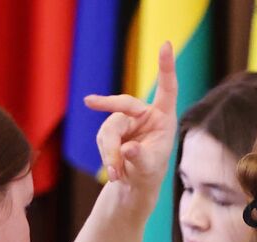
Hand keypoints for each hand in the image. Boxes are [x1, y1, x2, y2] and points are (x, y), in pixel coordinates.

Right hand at [86, 41, 178, 190]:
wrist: (136, 181)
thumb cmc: (150, 171)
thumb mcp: (149, 168)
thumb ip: (141, 157)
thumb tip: (127, 149)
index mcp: (164, 117)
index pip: (167, 88)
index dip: (166, 67)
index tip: (166, 44)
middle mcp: (145, 114)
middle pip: (123, 104)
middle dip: (106, 104)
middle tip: (89, 101)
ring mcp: (126, 119)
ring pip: (109, 128)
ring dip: (110, 152)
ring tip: (116, 174)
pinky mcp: (111, 128)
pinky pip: (102, 138)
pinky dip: (106, 156)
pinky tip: (114, 172)